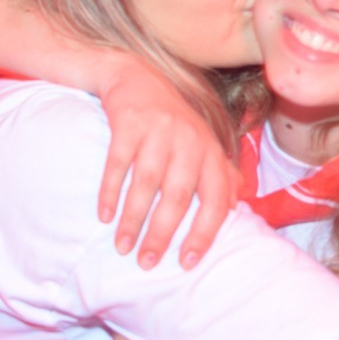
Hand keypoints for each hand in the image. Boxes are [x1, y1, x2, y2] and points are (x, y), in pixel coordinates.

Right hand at [97, 60, 239, 270]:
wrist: (138, 77)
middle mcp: (189, 140)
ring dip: (133, 219)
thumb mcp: (203, 143)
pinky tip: (104, 215)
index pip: (215, 199)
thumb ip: (220, 173)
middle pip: (177, 196)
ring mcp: (158, 130)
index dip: (203, 233)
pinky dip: (110, 191)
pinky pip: (118, 163)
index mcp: (210, 151)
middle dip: (162, 234)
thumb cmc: (174, 121)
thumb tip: (234, 208)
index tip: (187, 262)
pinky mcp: (129, 122)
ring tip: (122, 247)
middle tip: (147, 263)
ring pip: (147, 183)